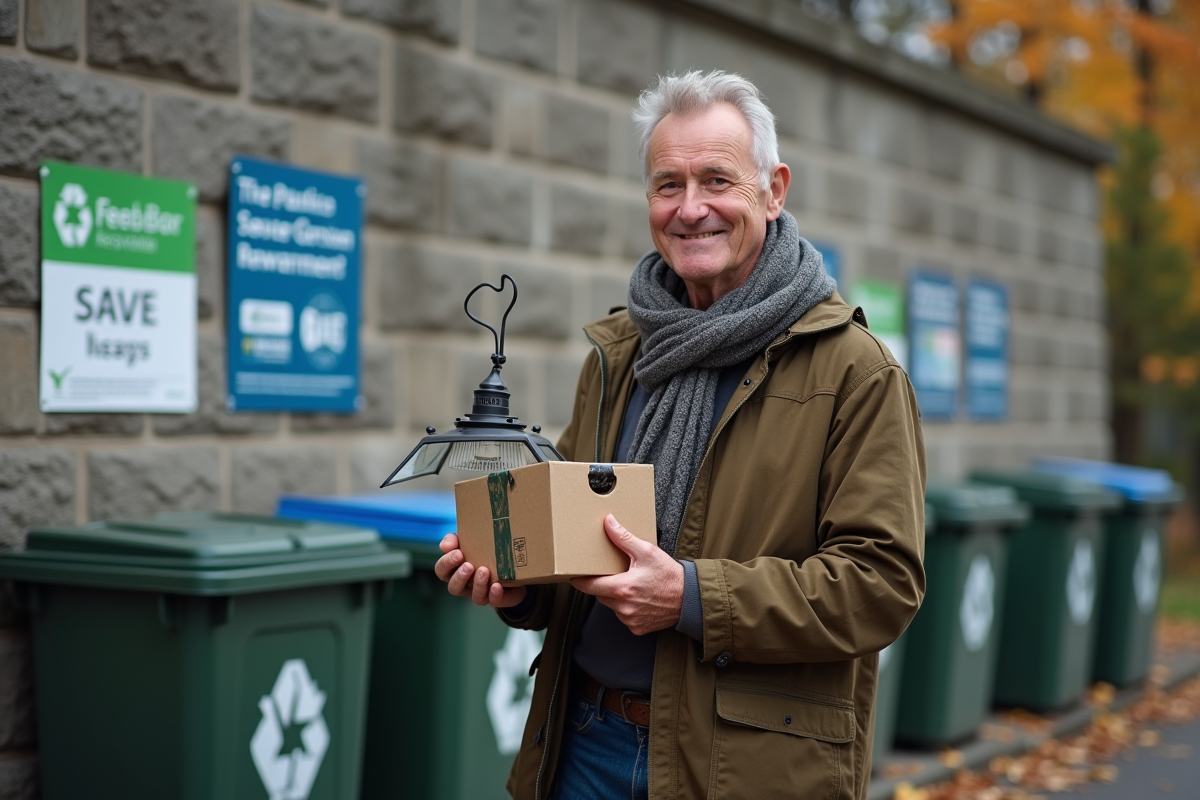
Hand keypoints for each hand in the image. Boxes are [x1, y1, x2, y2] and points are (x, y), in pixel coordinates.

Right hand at [434, 533, 527, 608]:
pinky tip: (497, 585)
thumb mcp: (468, 539)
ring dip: (478, 584)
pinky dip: (494, 594)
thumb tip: (445, 545)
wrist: (512, 562)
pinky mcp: (497, 598)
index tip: (458, 553)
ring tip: (484, 571)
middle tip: (468, 565)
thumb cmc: (484, 549)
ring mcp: (481, 593)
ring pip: (474, 597)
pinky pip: (494, 601)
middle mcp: (466, 585)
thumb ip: (454, 539)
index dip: (447, 563)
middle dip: (460, 577)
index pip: (442, 570)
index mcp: (455, 570)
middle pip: (454, 588)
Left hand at [571, 514, 683, 635]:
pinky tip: (640, 599)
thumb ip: (624, 538)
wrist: (690, 599)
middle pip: (601, 595)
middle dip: (605, 585)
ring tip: (633, 586)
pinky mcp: (637, 628)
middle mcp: (624, 607)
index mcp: (623, 588)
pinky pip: (624, 617)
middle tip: (616, 574)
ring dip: (617, 597)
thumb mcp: (647, 552)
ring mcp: (630, 620)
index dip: (580, 580)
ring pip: (612, 606)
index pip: (589, 586)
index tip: (574, 576)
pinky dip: (628, 608)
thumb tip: (609, 524)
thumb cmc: (670, 576)